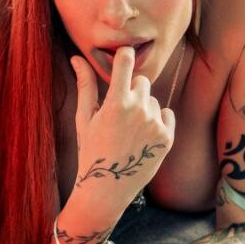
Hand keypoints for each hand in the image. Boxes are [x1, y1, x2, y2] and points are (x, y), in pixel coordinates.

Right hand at [72, 45, 175, 197]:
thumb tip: (77, 57)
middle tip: (120, 113)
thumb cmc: (90, 151)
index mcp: (116, 103)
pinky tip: (143, 137)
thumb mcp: (84, 118)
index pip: (126, 61)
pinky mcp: (168, 137)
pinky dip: (157, 121)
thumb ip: (85, 84)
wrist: (107, 188)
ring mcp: (155, 124)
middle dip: (132, 90)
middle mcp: (139, 110)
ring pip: (153, 100)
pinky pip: (166, 114)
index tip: (123, 56)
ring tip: (129, 131)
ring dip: (143, 109)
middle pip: (142, 81)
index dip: (124, 55)